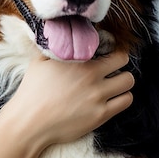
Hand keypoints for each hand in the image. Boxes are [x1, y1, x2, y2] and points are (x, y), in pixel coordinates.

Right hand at [3, 50, 133, 150]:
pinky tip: (110, 99)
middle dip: (119, 64)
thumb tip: (60, 36)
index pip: (111, 49)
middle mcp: (92, 76)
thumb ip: (54, 47)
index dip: (111, 51)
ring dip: (122, 82)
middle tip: (111, 69)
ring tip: (112, 85)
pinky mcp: (100, 115)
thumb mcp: (39, 61)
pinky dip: (121, 98)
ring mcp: (98, 96)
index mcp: (79, 61)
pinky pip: (125, 102)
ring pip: (128, 82)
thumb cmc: (32, 91)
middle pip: (124, 62)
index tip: (107, 55)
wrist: (30, 121)